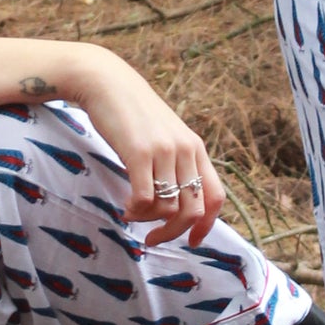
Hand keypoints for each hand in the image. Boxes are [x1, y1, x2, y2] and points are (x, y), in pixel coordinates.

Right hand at [67, 51, 226, 246]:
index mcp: (196, 149)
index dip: (207, 225)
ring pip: (168, 208)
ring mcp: (164, 151)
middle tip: (152, 237)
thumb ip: (175, 163)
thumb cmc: (133, 115)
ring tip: (132, 214)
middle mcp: (186, 150)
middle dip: (174, 233)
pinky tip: (124, 207)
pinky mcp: (140, 152)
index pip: (216, 196)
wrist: (107, 83)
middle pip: (193, 210)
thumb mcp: (165, 136)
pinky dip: (135, 211)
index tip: (193, 242)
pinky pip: (144, 198)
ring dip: (148, 220)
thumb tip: (175, 203)